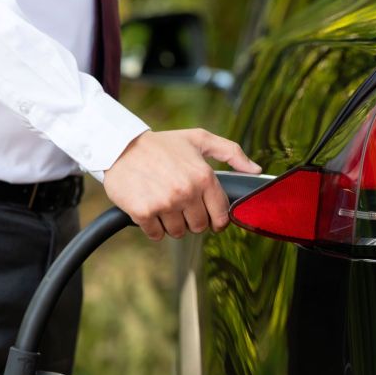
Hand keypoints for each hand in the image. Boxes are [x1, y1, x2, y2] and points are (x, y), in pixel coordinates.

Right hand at [103, 129, 260, 240]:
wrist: (120, 146)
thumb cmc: (162, 144)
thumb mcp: (199, 139)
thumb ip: (231, 152)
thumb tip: (256, 170)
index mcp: (204, 176)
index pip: (221, 215)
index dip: (216, 219)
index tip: (208, 216)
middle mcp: (187, 191)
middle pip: (199, 227)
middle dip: (191, 219)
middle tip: (180, 204)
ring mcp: (165, 203)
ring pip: (178, 232)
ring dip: (171, 223)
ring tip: (163, 203)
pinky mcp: (144, 212)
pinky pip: (156, 235)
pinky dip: (153, 227)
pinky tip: (150, 209)